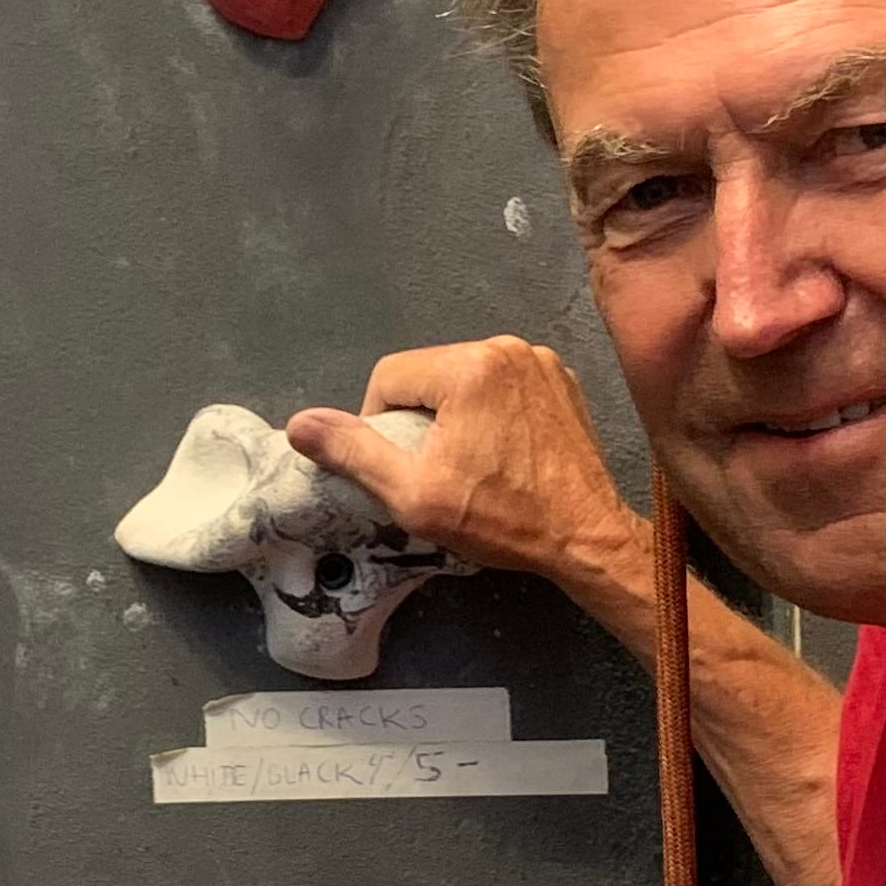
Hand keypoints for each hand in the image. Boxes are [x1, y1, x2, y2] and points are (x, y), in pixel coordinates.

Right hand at [288, 338, 647, 600]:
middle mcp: (506, 348)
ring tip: (469, 464)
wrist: (586, 536)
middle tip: (434, 469)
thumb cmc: (501, 519)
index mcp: (469, 366)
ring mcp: (540, 361)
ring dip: (454, 413)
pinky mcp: (561, 380)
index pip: (390, 377)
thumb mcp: (413, 495)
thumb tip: (300, 424)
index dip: (380, 424)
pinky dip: (491, 411)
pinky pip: (502, 384)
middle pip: (428, 373)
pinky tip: (502, 453)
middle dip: (419, 418)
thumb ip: (354, 452)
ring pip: (464, 378)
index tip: (401, 466)